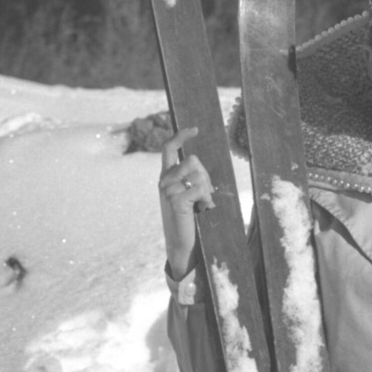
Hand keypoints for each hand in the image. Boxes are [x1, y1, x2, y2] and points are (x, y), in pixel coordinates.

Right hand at [158, 126, 214, 278]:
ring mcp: (168, 190)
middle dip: (205, 176)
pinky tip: (201, 211)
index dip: (181, 136)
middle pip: (193, 161)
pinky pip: (200, 189)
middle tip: (204, 196)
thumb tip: (194, 161)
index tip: (195, 129)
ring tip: (201, 205)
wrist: (182, 242)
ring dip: (207, 190)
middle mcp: (164, 180)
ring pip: (199, 175)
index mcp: (166, 176)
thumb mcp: (189, 193)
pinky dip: (206, 200)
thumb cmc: (189, 218)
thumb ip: (191, 176)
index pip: (169, 148)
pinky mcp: (176, 200)